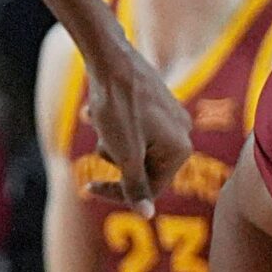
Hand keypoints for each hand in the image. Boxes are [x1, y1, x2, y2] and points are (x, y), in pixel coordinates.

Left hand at [79, 39, 191, 214]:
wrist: (109, 55)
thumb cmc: (118, 105)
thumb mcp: (125, 154)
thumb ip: (136, 186)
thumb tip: (147, 215)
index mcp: (181, 150)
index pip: (150, 188)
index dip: (118, 192)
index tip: (89, 186)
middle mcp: (182, 133)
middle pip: (142, 167)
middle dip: (114, 159)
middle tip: (99, 141)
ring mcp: (170, 116)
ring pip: (135, 146)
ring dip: (110, 140)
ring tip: (97, 120)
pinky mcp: (156, 101)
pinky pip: (133, 125)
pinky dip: (112, 123)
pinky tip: (92, 111)